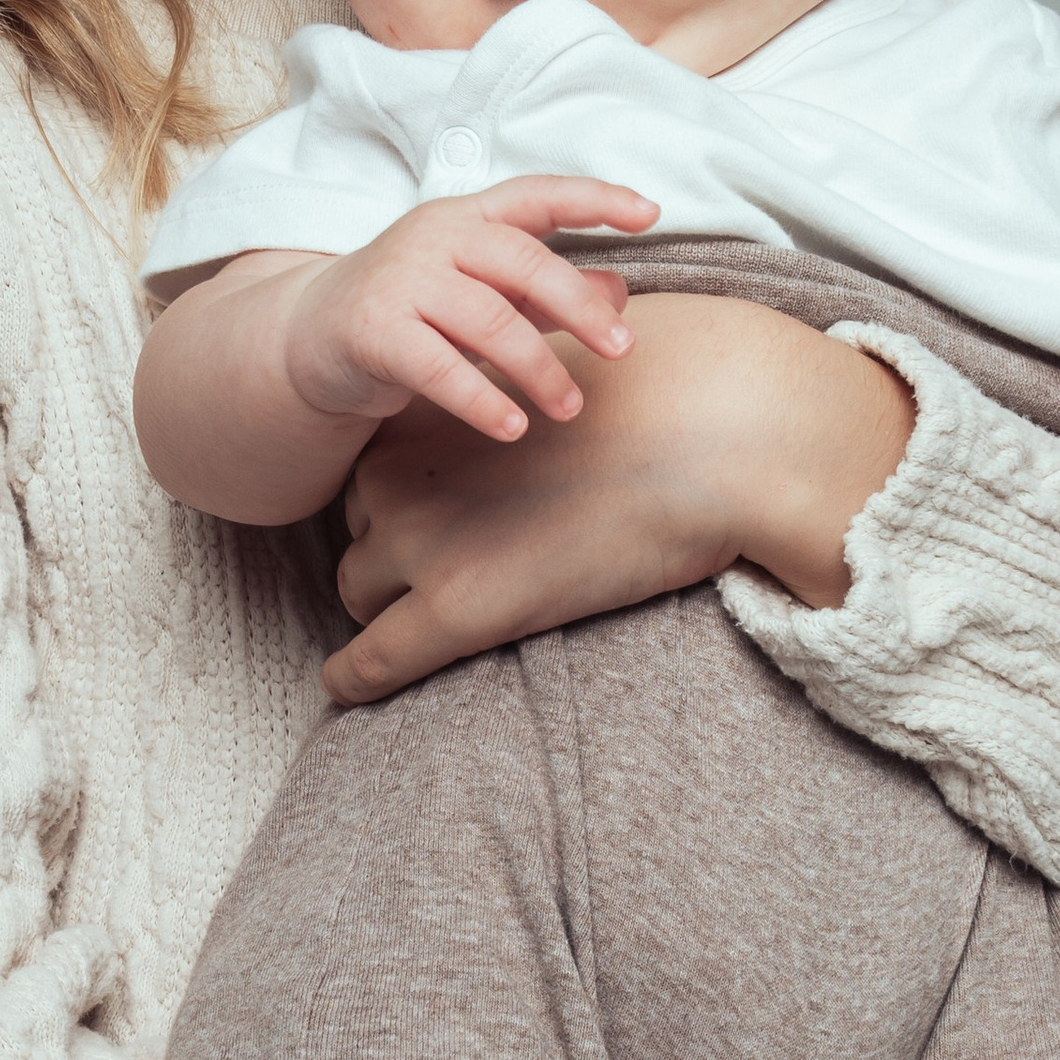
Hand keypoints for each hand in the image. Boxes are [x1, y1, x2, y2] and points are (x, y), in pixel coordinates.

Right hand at [283, 177, 654, 443]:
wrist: (312, 336)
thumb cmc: (414, 309)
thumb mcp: (483, 292)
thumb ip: (547, 293)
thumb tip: (621, 292)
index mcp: (468, 216)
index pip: (538, 195)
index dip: (595, 199)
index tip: (649, 213)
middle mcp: (436, 237)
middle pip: (524, 261)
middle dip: (581, 307)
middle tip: (623, 351)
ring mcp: (402, 281)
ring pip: (489, 320)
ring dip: (538, 369)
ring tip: (570, 408)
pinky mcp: (374, 332)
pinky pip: (440, 368)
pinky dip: (482, 400)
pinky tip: (514, 428)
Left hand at [323, 291, 915, 701]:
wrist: (717, 437)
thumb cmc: (669, 400)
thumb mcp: (565, 372)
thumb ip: (521, 393)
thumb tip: (522, 418)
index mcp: (430, 407)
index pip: (377, 468)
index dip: (406, 501)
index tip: (440, 522)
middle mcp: (404, 470)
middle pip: (362, 529)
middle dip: (391, 553)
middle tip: (456, 568)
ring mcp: (423, 541)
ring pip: (360, 591)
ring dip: (385, 608)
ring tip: (432, 622)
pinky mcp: (457, 609)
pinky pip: (371, 662)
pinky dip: (351, 678)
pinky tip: (343, 688)